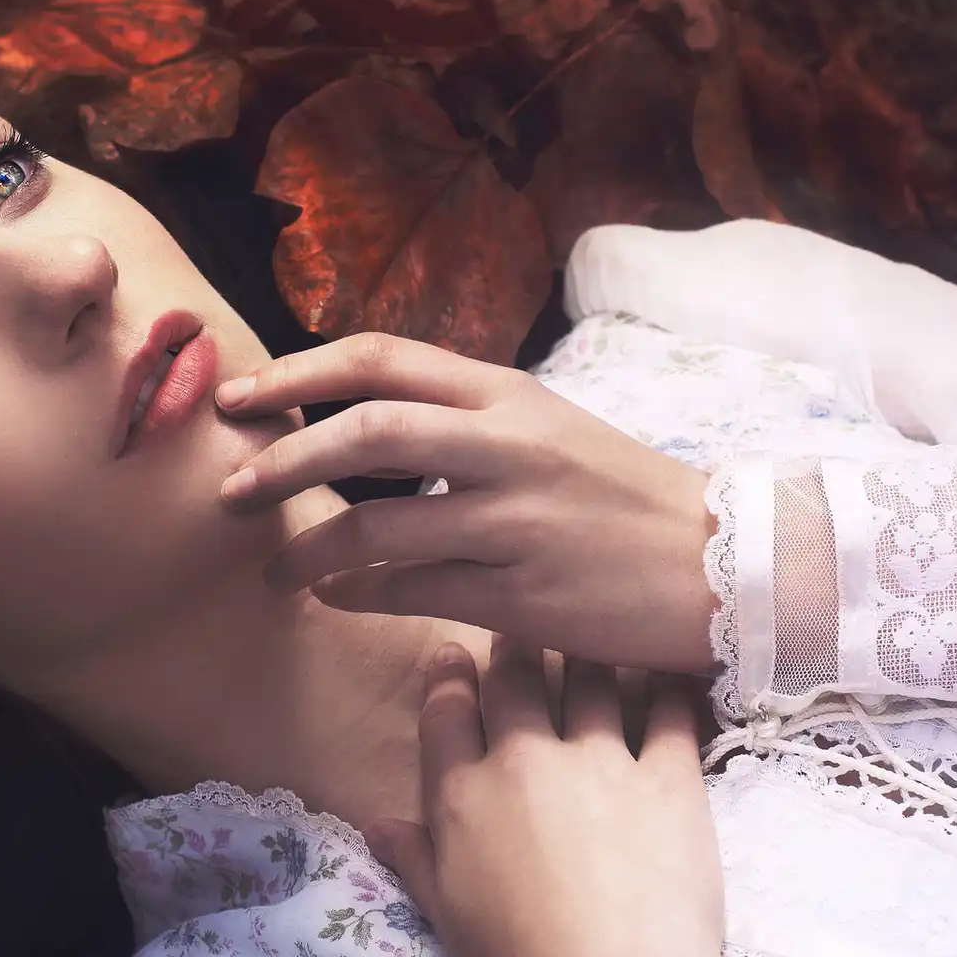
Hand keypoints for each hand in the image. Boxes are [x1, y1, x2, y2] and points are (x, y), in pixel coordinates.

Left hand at [216, 332, 718, 674]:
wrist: (726, 565)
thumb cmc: (623, 498)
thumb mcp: (548, 430)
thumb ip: (461, 422)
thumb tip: (357, 426)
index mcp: (508, 394)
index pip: (381, 360)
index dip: (297, 372)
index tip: (241, 397)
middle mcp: (508, 445)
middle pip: (366, 431)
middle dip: (282, 457)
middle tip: (230, 489)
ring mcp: (516, 520)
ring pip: (377, 523)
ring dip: (307, 549)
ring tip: (272, 568)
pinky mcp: (522, 594)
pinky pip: (414, 590)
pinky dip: (359, 593)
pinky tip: (334, 596)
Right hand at [365, 639, 730, 956]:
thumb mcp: (447, 915)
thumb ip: (413, 858)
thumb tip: (376, 824)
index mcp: (462, 792)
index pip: (446, 709)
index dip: (448, 675)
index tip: (454, 656)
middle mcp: (524, 758)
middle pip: (515, 676)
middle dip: (516, 647)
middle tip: (527, 632)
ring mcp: (600, 760)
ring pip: (590, 677)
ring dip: (590, 656)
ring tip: (598, 642)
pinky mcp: (669, 777)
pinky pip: (671, 710)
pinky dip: (669, 688)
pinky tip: (671, 676)